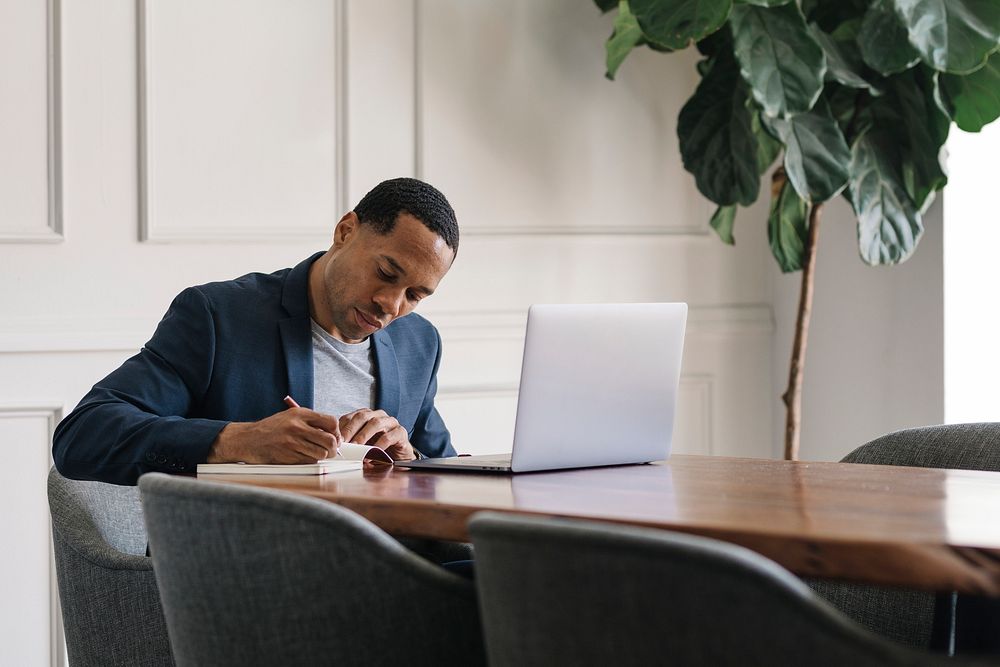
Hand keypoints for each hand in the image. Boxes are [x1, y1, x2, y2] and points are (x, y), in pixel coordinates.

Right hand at [207, 408, 341, 463]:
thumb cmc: (271, 429)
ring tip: (314, 453)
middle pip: (330, 440)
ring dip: (321, 456)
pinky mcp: (288, 456)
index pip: (331, 422)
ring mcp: (292, 442)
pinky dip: (309, 461)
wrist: (247, 439)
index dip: (336, 432)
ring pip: (321, 454)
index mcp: (300, 414)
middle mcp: (297, 427)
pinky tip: (302, 456)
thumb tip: (334, 433)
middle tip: (330, 450)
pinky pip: (309, 462)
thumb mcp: (290, 417)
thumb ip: (311, 422)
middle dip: (333, 448)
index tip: (334, 437)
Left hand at [339, 409, 415, 461]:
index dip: (342, 427)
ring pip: (375, 423)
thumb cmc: (377, 449)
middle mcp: (379, 416)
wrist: (398, 457)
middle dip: (351, 430)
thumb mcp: (361, 445)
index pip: (351, 417)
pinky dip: (378, 446)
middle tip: (343, 443)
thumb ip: (350, 442)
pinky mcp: (401, 432)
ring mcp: (391, 422)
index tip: (335, 440)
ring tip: (356, 447)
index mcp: (367, 416)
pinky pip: (389, 437)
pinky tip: (372, 454)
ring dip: (363, 436)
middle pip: (362, 416)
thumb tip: (334, 446)